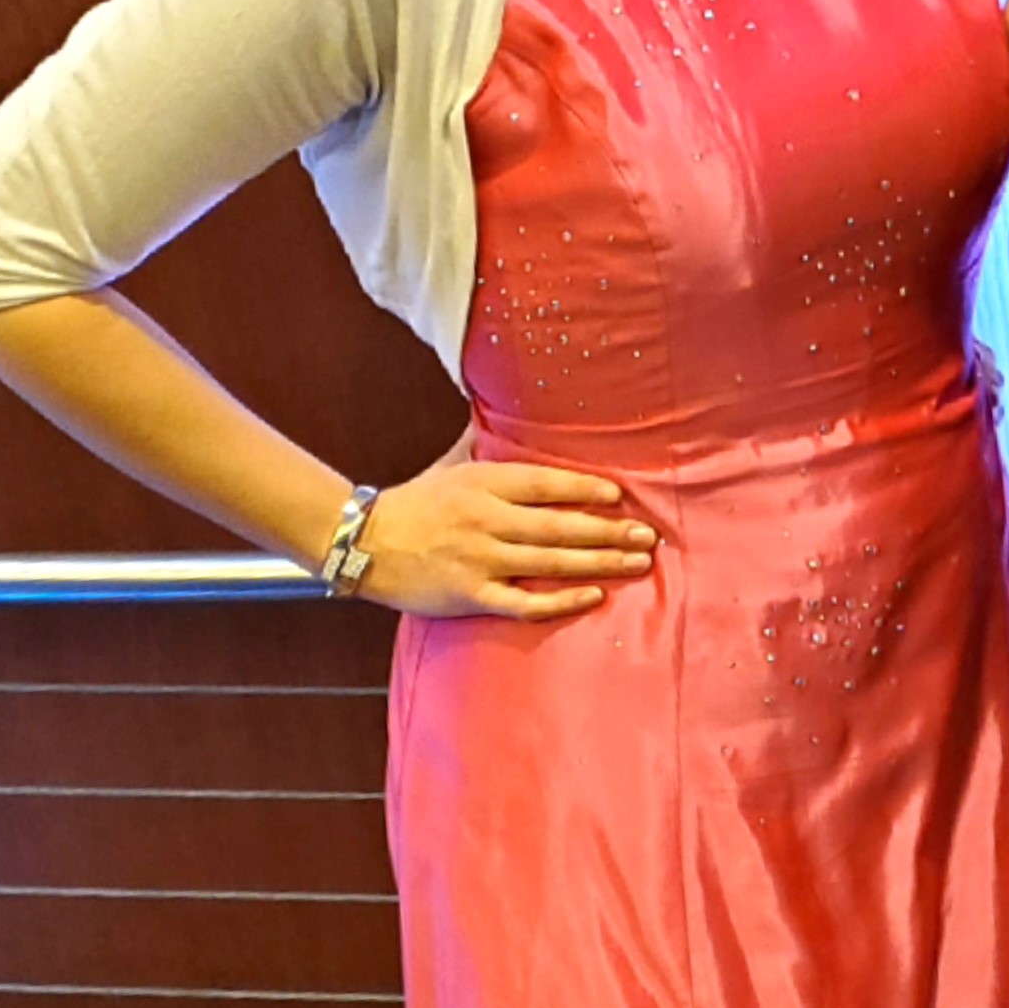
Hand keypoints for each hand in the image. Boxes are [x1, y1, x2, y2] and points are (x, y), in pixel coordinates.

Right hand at [355, 449, 658, 619]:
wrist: (361, 543)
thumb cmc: (414, 502)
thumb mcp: (451, 464)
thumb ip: (484, 442)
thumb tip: (504, 406)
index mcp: (482, 483)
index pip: (544, 484)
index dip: (584, 489)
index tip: (619, 497)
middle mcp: (485, 520)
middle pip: (558, 525)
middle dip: (608, 531)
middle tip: (647, 536)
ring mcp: (479, 559)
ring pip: (551, 561)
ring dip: (599, 563)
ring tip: (636, 562)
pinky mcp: (471, 595)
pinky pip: (524, 601)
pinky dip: (561, 600)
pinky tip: (593, 595)